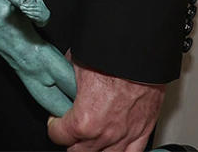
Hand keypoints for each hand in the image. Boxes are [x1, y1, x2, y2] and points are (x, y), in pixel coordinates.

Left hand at [47, 61, 165, 151]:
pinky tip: (112, 145)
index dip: (54, 125)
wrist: (139, 55)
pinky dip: (119, 150)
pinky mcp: (142, 133)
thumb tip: (62, 76)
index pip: (59, 136)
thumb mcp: (76, 63)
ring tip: (90, 135)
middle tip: (70, 127)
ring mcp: (125, 136)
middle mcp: (104, 134)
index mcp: (84, 120)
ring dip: (93, 147)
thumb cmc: (111, 58)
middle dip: (72, 140)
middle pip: (79, 151)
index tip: (56, 119)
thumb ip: (66, 77)